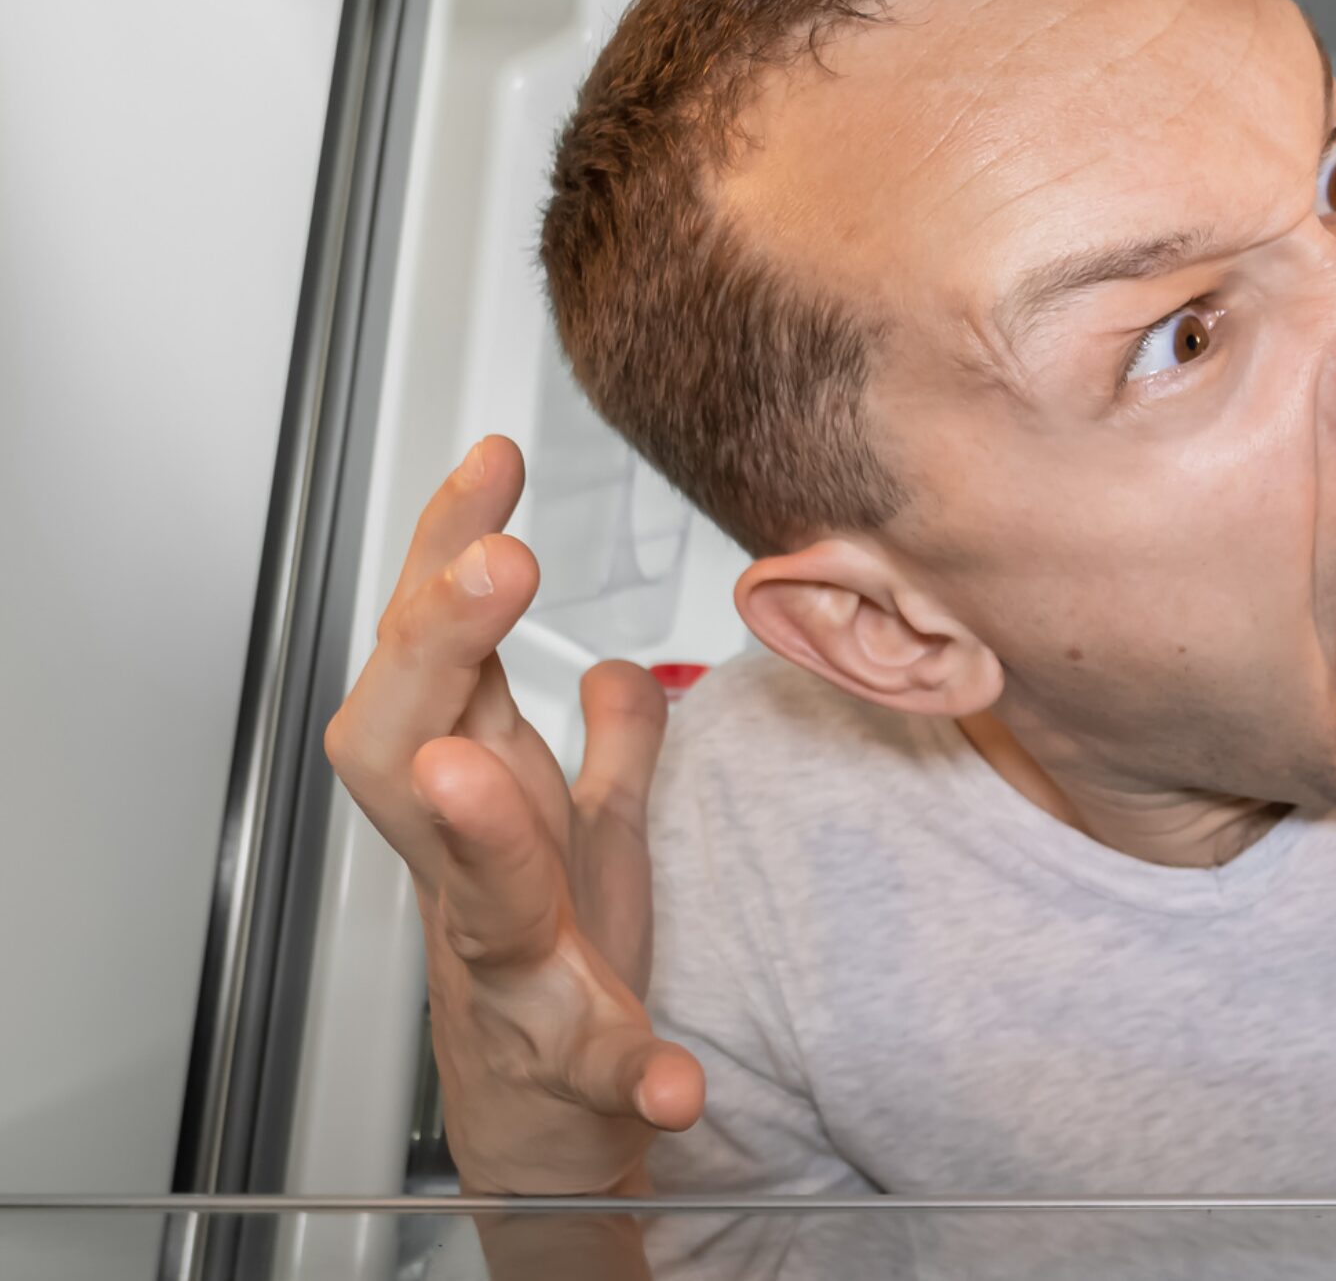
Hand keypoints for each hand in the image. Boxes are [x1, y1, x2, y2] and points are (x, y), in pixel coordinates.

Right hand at [323, 436, 703, 1193]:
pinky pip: (591, 1066)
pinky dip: (629, 1067)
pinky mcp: (564, 1070)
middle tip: (492, 565)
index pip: (440, 653)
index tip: (491, 461)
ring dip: (476, 827)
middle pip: (404, 742)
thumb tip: (619, 660)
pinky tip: (672, 1079)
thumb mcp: (596, 830)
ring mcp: (508, 971)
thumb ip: (606, 741)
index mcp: (478, 796)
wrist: (551, 1135)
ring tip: (470, 766)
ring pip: (472, 894)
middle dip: (438, 650)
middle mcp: (468, 871)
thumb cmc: (556, 960)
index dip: (447, 555)